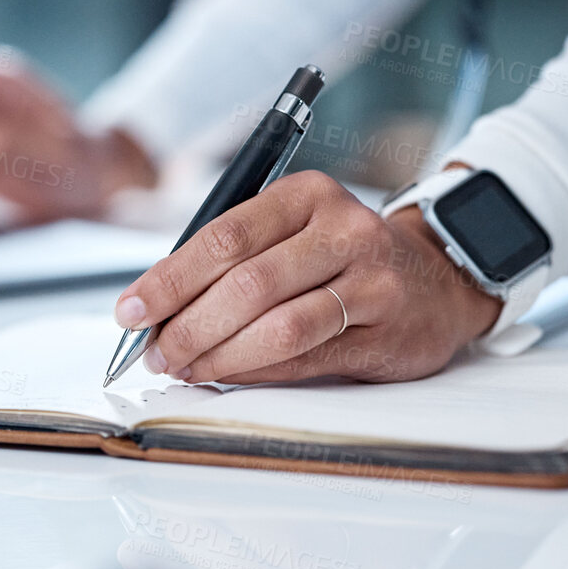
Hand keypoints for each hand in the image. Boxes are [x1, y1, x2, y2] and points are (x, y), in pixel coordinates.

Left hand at [112, 170, 501, 383]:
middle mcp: (342, 228)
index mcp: (304, 193)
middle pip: (246, 282)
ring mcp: (370, 278)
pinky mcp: (386, 328)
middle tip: (155, 353)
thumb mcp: (291, 231)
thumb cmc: (340, 255)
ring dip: (219, 354)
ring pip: (277, 323)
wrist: (438, 277)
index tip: (129, 311)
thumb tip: (155, 306)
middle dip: (187, 325)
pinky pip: (308, 355)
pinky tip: (227, 375)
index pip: (222, 236)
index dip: (169, 279)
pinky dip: (257, 370)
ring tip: (184, 368)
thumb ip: (232, 257)